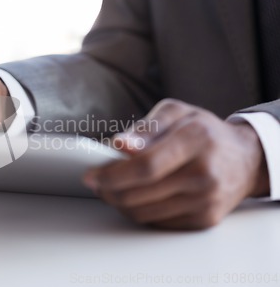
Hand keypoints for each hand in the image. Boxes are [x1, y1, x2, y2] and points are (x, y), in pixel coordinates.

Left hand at [83, 99, 269, 229]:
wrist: (244, 160)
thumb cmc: (204, 131)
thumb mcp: (177, 113)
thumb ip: (146, 127)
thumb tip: (119, 144)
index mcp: (196, 139)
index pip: (145, 166)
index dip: (111, 174)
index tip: (90, 175)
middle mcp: (204, 173)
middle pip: (139, 193)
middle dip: (108, 190)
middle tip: (95, 182)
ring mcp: (206, 201)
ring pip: (144, 213)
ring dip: (118, 203)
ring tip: (111, 188)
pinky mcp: (204, 220)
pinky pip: (158, 222)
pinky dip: (138, 211)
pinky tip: (134, 197)